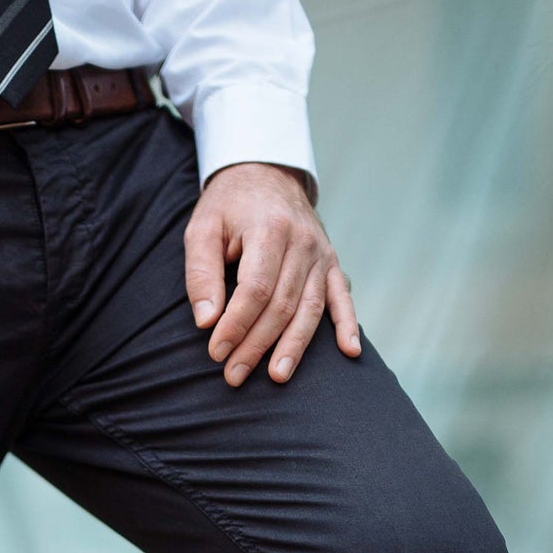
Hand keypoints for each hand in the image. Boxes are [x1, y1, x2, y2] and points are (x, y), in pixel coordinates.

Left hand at [184, 162, 360, 386]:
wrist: (266, 174)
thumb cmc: (229, 207)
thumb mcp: (203, 228)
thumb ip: (201, 273)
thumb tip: (206, 320)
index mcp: (271, 229)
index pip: (255, 288)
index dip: (236, 324)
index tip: (216, 352)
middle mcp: (303, 242)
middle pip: (282, 304)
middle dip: (257, 344)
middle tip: (234, 375)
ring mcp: (322, 254)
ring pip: (311, 308)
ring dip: (294, 347)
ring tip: (277, 378)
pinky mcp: (332, 263)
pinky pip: (343, 298)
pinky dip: (348, 326)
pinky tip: (351, 353)